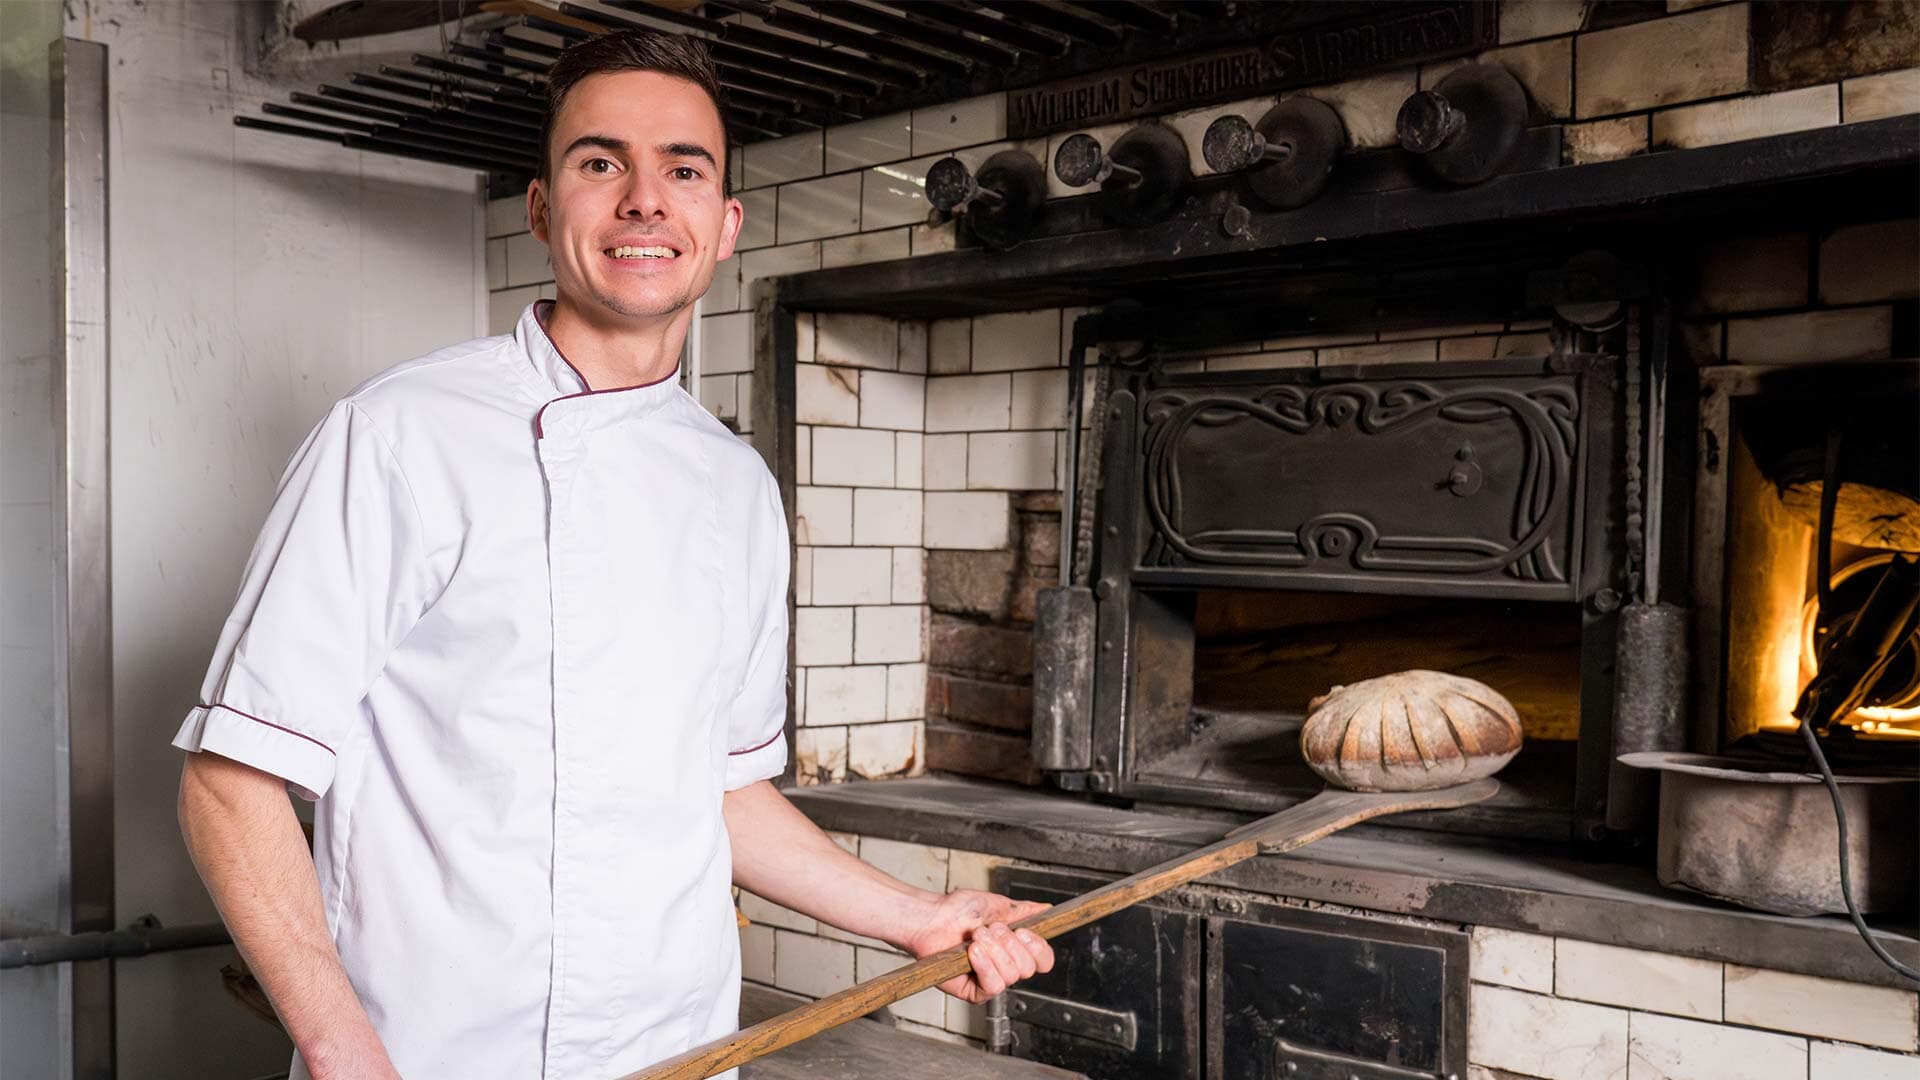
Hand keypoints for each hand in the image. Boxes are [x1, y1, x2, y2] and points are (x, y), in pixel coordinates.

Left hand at [900, 890, 1054, 1003]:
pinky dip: (984, 966)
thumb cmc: (957, 911)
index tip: (1024, 932)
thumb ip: (1024, 911)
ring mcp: (991, 978)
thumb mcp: (997, 905)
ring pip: (1010, 975)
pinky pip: (993, 986)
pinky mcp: (975, 991)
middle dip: (1009, 944)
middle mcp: (1005, 964)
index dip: (1038, 948)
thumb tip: (1046, 910)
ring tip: (976, 937)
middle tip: (991, 929)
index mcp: (1015, 946)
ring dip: (993, 951)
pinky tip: (973, 952)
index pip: (1043, 959)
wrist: (932, 918)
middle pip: (1028, 968)